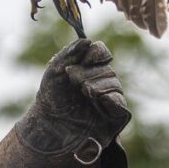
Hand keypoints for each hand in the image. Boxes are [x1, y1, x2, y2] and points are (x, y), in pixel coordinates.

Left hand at [20, 38, 130, 154]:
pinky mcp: (112, 120)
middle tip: (73, 79)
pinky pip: (121, 108)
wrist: (47, 127)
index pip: (102, 53)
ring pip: (115, 87)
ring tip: (84, 91)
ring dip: (99, 86)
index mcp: (88, 69)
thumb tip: (87, 40)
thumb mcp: (54, 72)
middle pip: (108, 70)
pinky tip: (101, 99)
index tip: (86, 58)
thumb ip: (69, 53)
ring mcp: (107, 102)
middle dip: (91, 72)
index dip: (97, 53)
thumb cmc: (49, 99)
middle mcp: (99, 83)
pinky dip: (113, 101)